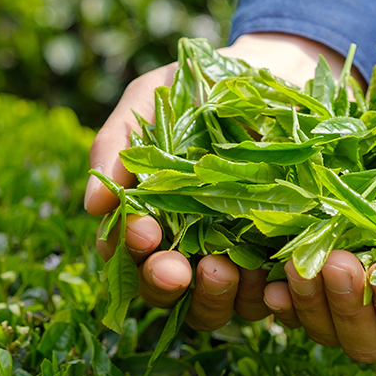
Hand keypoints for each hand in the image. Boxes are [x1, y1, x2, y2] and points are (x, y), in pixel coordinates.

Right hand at [84, 32, 356, 330]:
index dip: (129, 250)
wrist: (277, 70)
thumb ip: (116, 143)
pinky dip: (270, 295)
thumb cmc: (202, 86)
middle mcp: (187, 247)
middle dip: (164, 284)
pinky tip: (273, 279)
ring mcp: (237, 258)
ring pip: (216, 305)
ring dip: (214, 295)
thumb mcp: (151, 98)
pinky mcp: (283, 259)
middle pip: (165, 290)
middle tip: (174, 269)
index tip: (142, 231)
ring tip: (223, 268)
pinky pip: (273, 296)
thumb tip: (92, 205)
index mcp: (149, 215)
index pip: (127, 252)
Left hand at [263, 113, 375, 366]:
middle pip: (367, 344)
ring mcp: (353, 298)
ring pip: (325, 327)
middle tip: (336, 262)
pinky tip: (269, 280)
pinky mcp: (320, 271)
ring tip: (300, 263)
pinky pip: (293, 302)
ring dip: (310, 302)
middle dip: (347, 308)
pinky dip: (281, 297)